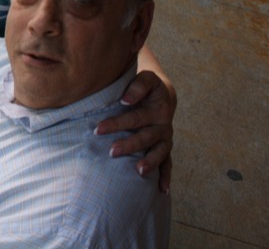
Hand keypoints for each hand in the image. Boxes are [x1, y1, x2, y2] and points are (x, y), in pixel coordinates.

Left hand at [96, 70, 175, 192]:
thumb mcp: (146, 78)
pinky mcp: (166, 148)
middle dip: (129, 145)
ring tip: (138, 171)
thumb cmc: (147, 85)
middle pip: (146, 137)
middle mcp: (163, 125)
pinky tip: (162, 190)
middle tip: (110, 151)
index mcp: (157, 109)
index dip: (119, 122)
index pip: (136, 117)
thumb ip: (137, 85)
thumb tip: (125, 100)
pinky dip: (166, 177)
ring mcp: (165, 139)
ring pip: (159, 152)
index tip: (100, 128)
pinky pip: (168, 164)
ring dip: (150, 162)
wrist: (162, 93)